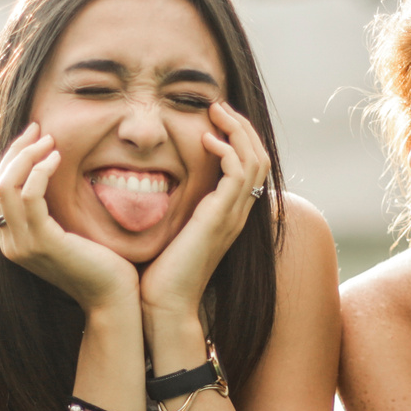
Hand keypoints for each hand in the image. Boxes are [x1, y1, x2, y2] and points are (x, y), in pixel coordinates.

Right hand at [0, 123, 138, 312]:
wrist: (113, 298)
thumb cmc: (99, 263)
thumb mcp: (68, 230)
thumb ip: (52, 208)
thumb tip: (49, 170)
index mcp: (12, 239)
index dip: (12, 158)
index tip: (34, 136)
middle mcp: (9, 243)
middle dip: (16, 151)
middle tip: (39, 129)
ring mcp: (22, 245)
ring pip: (6, 185)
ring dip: (27, 155)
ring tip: (50, 140)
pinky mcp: (42, 242)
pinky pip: (30, 195)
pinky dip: (41, 170)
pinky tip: (58, 158)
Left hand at [139, 100, 269, 323]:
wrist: (163, 305)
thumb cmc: (158, 273)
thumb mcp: (169, 230)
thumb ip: (172, 207)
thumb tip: (150, 182)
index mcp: (229, 214)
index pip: (249, 165)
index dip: (237, 137)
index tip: (212, 118)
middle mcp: (238, 213)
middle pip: (259, 156)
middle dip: (241, 125)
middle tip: (217, 105)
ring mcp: (233, 216)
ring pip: (255, 160)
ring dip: (238, 130)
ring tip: (215, 112)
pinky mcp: (221, 218)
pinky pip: (239, 174)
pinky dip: (228, 151)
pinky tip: (205, 140)